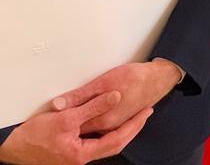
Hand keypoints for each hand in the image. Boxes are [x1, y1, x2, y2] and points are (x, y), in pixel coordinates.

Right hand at [0, 91, 151, 164]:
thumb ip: (93, 106)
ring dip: (120, 130)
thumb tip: (116, 96)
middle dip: (132, 128)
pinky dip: (106, 131)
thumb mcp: (66, 117)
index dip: (134, 125)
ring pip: (105, 143)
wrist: (10, 146)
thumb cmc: (33, 135)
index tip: (146, 112)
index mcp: (82, 153)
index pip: (117, 139)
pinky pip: (94, 142)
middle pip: (114, 144)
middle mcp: (81, 158)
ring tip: (134, 115)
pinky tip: (111, 122)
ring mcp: (76, 156)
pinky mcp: (70, 151)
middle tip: (145, 113)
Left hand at [51, 59, 180, 134]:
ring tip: (72, 119)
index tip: (51, 120)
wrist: (159, 79)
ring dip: (84, 125)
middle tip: (56, 122)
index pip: (75, 128)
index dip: (62, 124)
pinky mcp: (122, 120)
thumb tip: (59, 105)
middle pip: (84, 131)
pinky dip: (94, 123)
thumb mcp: (103, 82)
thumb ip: (80, 96)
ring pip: (94, 130)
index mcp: (103, 120)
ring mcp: (116, 124)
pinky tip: (92, 117)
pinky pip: (104, 128)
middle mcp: (109, 126)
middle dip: (71, 128)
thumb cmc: (135, 78)